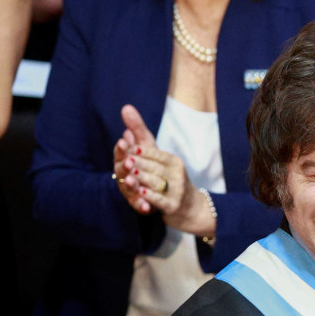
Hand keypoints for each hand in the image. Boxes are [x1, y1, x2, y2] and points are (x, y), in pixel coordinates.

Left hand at [113, 105, 214, 237]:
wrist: (190, 207)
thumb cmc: (168, 178)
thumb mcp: (155, 155)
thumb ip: (140, 131)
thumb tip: (125, 108)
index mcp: (173, 160)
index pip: (157, 154)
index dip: (143, 152)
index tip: (131, 148)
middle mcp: (177, 173)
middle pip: (155, 167)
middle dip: (140, 165)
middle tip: (126, 162)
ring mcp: (176, 190)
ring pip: (156, 183)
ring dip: (142, 180)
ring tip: (130, 176)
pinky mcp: (173, 205)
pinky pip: (160, 200)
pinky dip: (150, 197)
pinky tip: (141, 193)